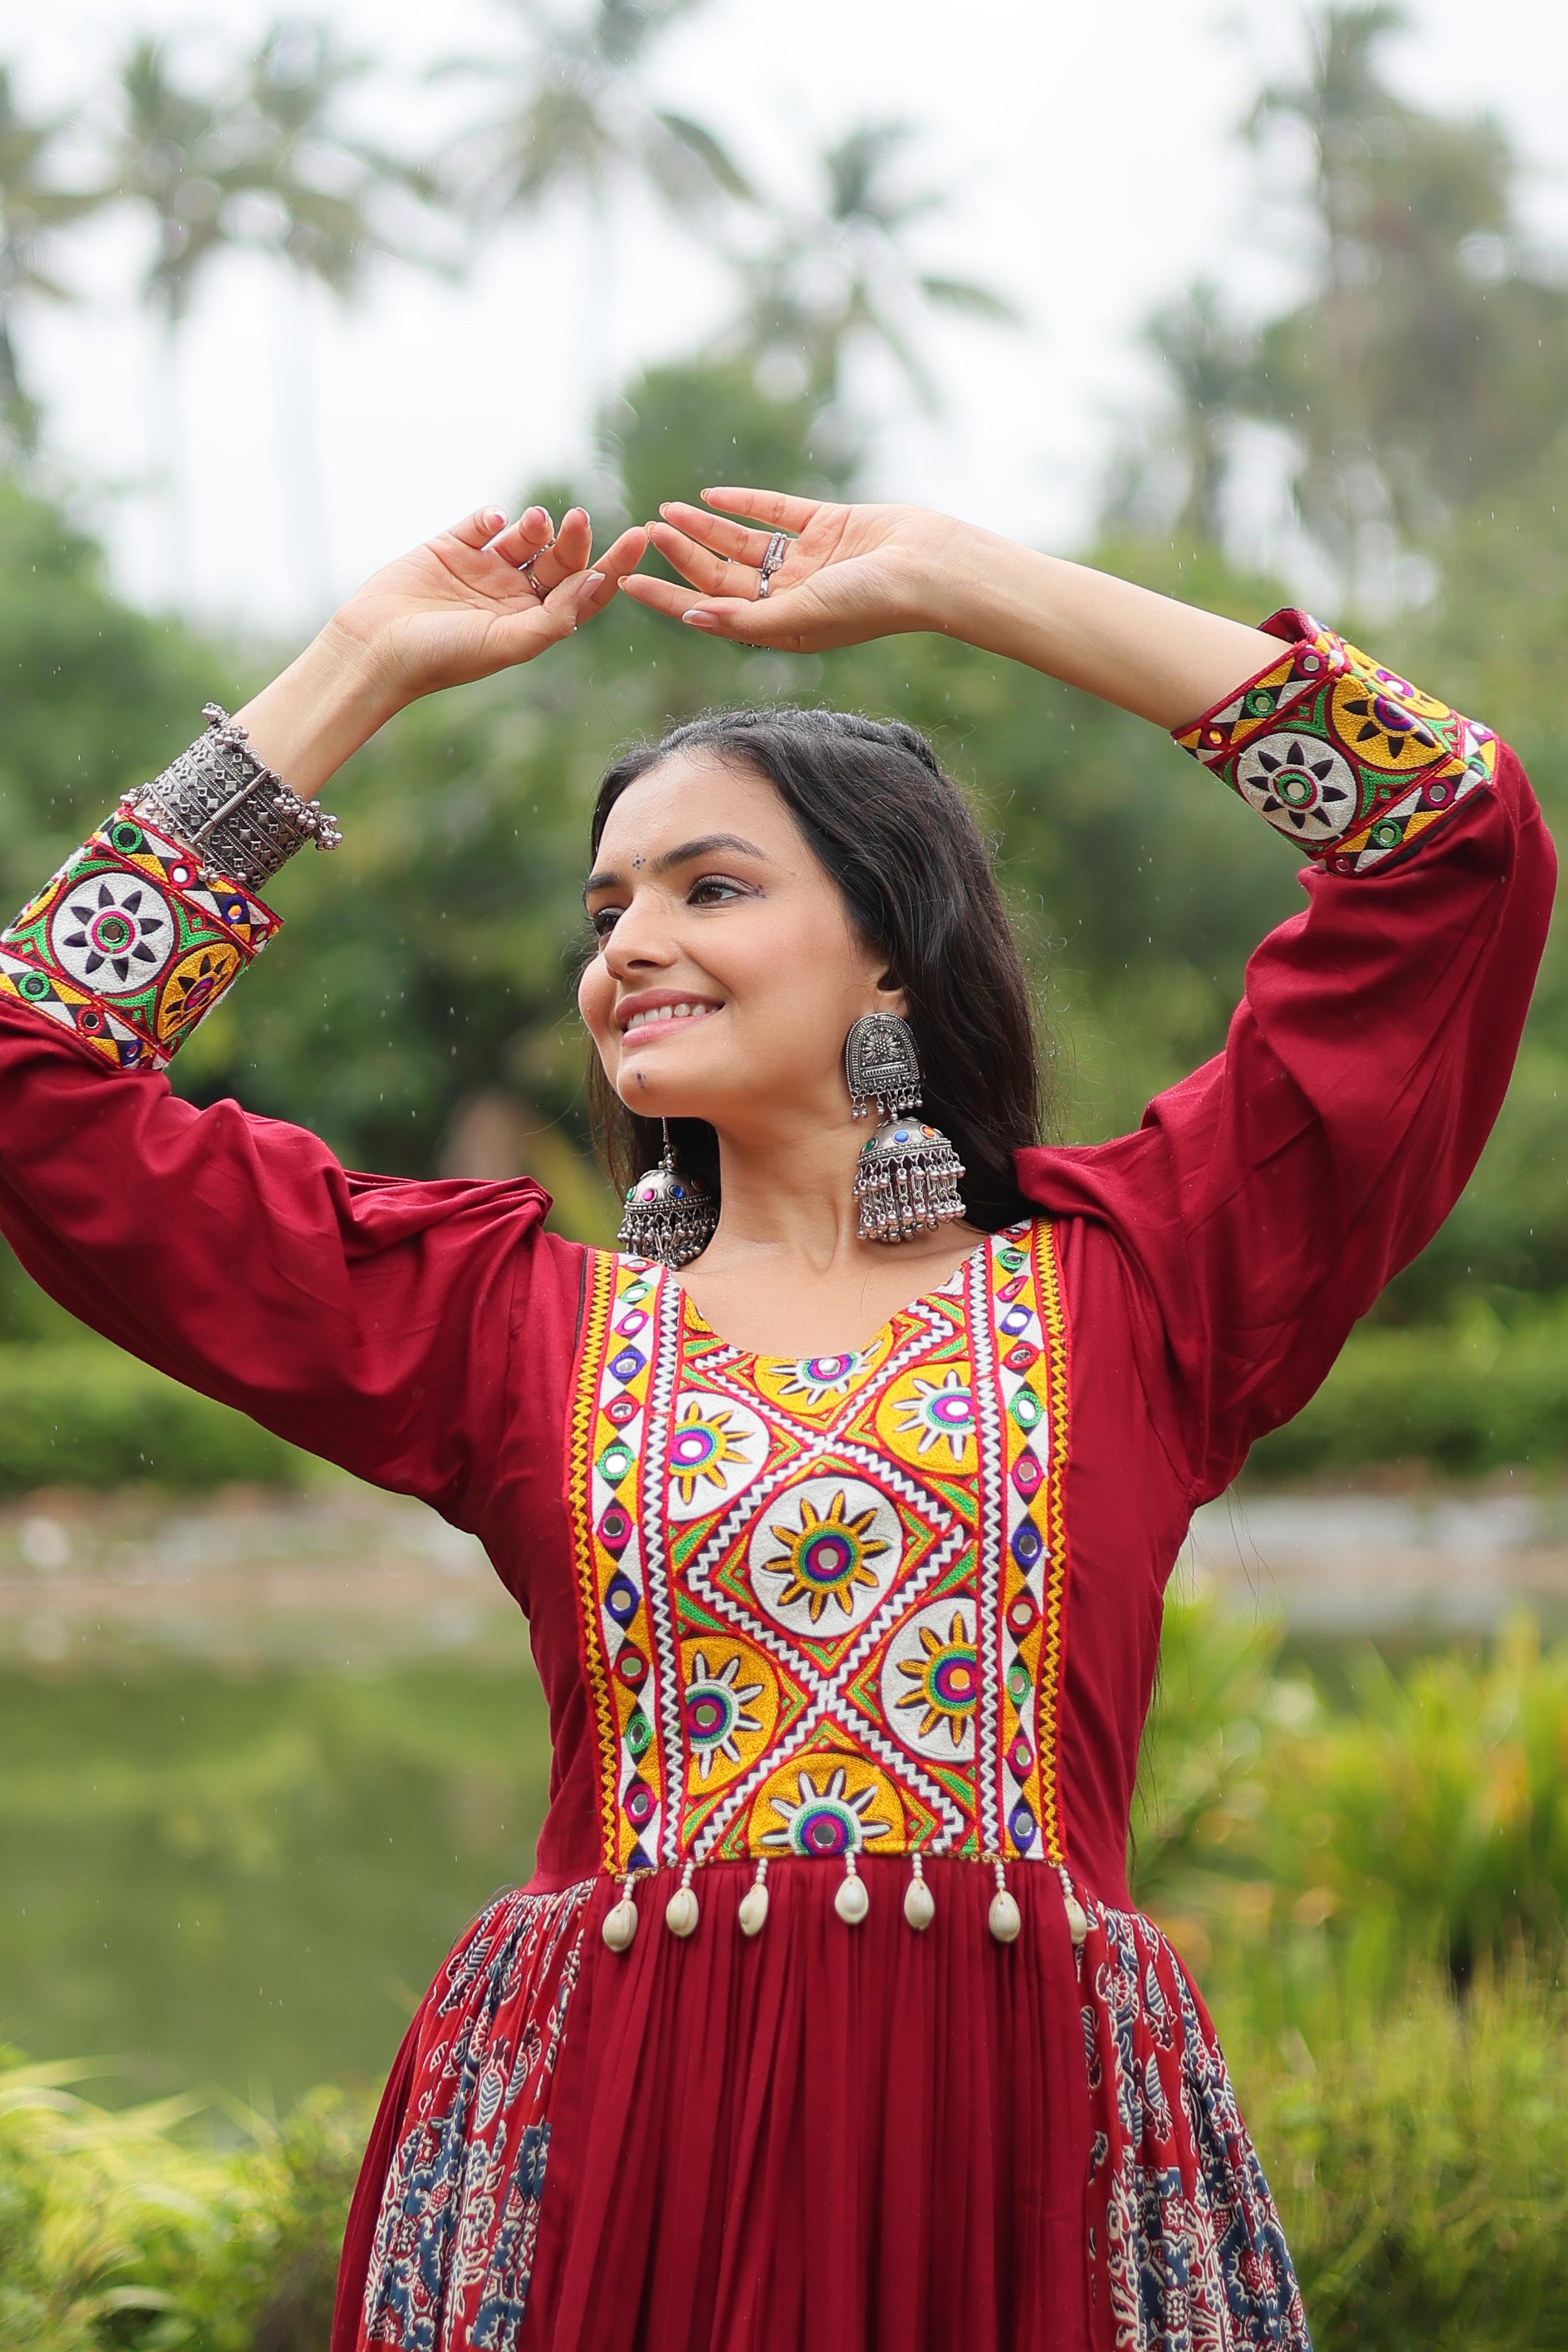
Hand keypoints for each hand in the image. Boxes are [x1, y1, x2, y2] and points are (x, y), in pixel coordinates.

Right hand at [326, 504, 647, 708]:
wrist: (376, 648)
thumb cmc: (444, 657)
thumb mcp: (507, 644)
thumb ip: (554, 618)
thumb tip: (597, 582)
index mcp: (534, 623)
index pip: (584, 591)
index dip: (614, 565)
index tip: (640, 536)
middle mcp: (514, 596)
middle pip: (560, 560)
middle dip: (575, 541)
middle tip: (579, 521)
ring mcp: (483, 570)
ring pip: (526, 537)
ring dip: (537, 526)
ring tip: (538, 520)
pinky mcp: (452, 547)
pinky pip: (483, 523)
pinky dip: (493, 518)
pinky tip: (494, 523)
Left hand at [621, 489, 968, 651]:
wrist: (931, 567)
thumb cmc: (871, 603)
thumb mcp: (801, 616)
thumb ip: (747, 619)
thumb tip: (692, 616)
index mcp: (783, 627)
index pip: (713, 611)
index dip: (669, 597)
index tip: (628, 582)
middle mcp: (792, 596)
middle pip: (723, 575)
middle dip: (684, 555)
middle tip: (647, 532)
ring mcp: (809, 560)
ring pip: (742, 543)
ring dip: (706, 528)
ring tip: (667, 512)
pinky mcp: (827, 524)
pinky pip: (776, 512)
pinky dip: (744, 503)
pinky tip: (710, 495)